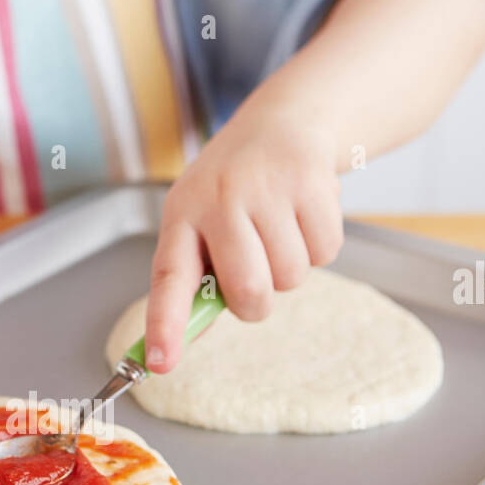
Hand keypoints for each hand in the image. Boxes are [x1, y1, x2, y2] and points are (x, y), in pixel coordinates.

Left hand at [144, 111, 342, 372]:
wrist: (283, 121)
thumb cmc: (232, 189)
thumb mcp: (199, 221)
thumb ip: (193, 280)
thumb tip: (183, 340)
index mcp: (183, 215)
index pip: (169, 278)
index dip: (165, 324)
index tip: (159, 362)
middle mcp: (220, 198)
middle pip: (249, 291)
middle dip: (256, 302)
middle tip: (254, 271)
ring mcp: (267, 188)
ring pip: (291, 278)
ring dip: (289, 269)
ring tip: (279, 229)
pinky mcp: (312, 182)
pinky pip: (325, 253)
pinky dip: (319, 247)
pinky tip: (302, 215)